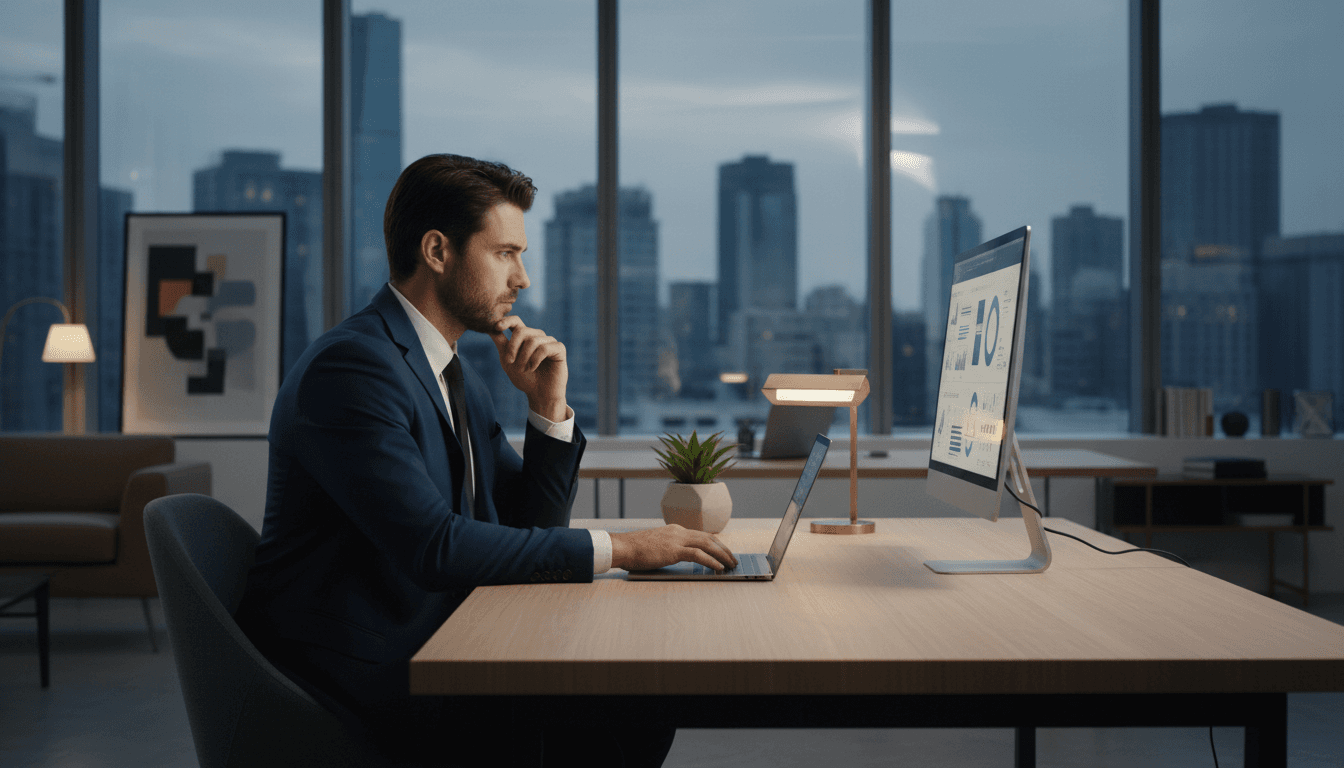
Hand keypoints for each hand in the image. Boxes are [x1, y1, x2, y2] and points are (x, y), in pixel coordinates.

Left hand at [489, 316, 567, 421]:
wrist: (540, 394)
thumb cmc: (525, 378)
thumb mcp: (508, 361)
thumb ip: (501, 344)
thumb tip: (489, 327)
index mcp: (525, 337)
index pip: (516, 321)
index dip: (506, 320)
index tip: (497, 327)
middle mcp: (537, 336)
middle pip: (522, 331)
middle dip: (513, 347)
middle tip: (510, 362)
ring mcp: (549, 341)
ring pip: (532, 341)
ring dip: (524, 357)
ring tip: (524, 369)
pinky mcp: (559, 349)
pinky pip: (544, 348)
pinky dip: (535, 360)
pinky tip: (533, 368)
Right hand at [610, 525, 738, 571]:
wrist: (622, 547)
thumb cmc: (634, 550)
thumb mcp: (654, 546)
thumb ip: (667, 548)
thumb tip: (676, 557)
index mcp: (674, 530)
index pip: (700, 535)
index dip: (715, 544)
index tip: (724, 552)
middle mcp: (678, 531)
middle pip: (708, 538)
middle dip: (724, 549)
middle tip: (733, 559)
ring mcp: (676, 539)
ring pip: (707, 545)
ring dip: (722, 555)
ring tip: (731, 565)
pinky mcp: (673, 550)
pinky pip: (698, 555)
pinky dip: (711, 561)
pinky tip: (718, 568)